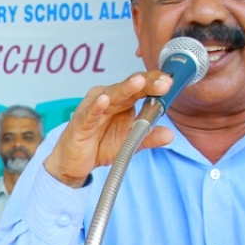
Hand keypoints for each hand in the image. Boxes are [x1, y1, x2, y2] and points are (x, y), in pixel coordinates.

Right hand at [42, 70, 173, 188]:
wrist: (74, 162)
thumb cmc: (99, 145)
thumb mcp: (129, 142)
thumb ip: (148, 136)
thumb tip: (170, 135)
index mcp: (121, 101)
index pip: (140, 87)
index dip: (155, 83)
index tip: (171, 83)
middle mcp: (108, 99)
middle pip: (129, 87)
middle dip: (147, 83)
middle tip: (164, 83)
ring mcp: (93, 108)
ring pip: (111, 95)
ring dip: (125, 89)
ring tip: (138, 82)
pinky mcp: (80, 122)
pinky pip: (90, 113)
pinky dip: (96, 106)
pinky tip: (104, 100)